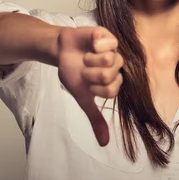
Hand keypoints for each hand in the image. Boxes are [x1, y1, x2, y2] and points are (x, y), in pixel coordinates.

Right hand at [57, 26, 123, 145]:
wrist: (61, 50)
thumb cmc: (72, 72)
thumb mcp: (82, 97)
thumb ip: (95, 118)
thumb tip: (104, 144)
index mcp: (114, 81)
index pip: (111, 91)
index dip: (95, 88)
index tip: (87, 84)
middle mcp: (118, 66)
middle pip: (110, 75)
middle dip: (90, 74)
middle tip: (84, 69)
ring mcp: (115, 50)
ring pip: (109, 60)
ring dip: (90, 60)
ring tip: (86, 57)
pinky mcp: (109, 36)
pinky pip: (108, 43)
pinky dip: (95, 46)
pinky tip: (91, 44)